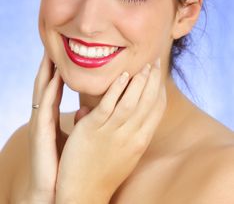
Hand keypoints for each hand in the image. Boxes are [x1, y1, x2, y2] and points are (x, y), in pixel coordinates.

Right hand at [23, 51, 64, 202]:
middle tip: (55, 43)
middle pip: (47, 83)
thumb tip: (87, 108)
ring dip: (48, 69)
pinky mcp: (40, 132)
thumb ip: (78, 122)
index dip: (58, 68)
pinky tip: (56, 74)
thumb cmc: (63, 165)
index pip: (54, 87)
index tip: (65, 51)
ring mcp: (40, 123)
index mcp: (51, 117)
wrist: (55, 193)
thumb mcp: (73, 138)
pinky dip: (50, 88)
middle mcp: (43, 116)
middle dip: (50, 63)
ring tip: (53, 50)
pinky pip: (46, 105)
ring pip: (43, 89)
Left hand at [56, 60, 165, 203]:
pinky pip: (109, 105)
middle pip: (148, 103)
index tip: (160, 75)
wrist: (82, 194)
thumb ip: (124, 131)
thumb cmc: (102, 174)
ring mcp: (112, 133)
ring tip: (144, 65)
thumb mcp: (123, 154)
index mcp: (140, 141)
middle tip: (155, 61)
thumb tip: (117, 110)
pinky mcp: (93, 130)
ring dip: (139, 81)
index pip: (156, 111)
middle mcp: (131, 136)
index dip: (160, 90)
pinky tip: (123, 75)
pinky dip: (117, 89)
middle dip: (153, 80)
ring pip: (132, 102)